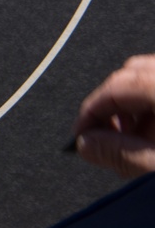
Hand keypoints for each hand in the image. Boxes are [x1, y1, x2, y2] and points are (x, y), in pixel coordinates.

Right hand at [73, 55, 154, 176]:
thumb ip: (120, 154)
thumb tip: (86, 144)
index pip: (116, 86)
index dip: (90, 112)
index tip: (79, 136)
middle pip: (132, 73)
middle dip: (112, 106)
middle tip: (107, 138)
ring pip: (151, 78)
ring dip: (135, 107)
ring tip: (137, 142)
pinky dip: (154, 106)